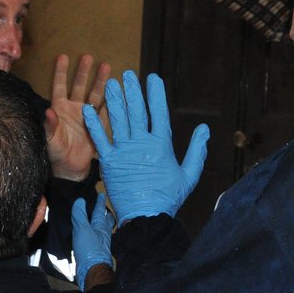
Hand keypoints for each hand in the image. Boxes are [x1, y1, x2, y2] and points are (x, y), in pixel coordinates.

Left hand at [47, 53, 110, 181]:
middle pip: (79, 86)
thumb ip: (49, 126)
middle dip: (84, 71)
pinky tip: (118, 91)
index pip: (59, 86)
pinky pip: (106, 112)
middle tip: (89, 56)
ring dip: (100, 81)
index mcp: (60, 109)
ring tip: (107, 66)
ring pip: (95, 95)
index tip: (63, 56)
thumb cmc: (56, 153)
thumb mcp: (50, 139)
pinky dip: (112, 102)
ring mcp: (87, 116)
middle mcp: (73, 109)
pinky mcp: (97, 126)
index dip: (61, 72)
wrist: (70, 168)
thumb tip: (48, 111)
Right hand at [71, 196, 114, 290]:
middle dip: (104, 214)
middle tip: (103, 208)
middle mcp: (102, 233)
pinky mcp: (95, 251)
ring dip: (100, 223)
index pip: (100, 211)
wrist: (92, 271)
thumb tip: (80, 200)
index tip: (101, 194)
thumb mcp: (82, 230)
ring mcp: (100, 243)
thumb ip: (80, 216)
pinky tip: (90, 236)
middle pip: (105, 221)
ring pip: (101, 229)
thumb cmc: (89, 249)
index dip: (100, 202)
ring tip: (96, 220)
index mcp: (100, 226)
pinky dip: (94, 233)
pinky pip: (95, 238)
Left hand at [82, 71, 208, 222]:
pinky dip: (94, 125)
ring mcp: (124, 152)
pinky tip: (88, 110)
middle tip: (128, 74)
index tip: (153, 78)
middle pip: (137, 112)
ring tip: (110, 83)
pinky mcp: (109, 163)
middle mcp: (142, 144)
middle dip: (132, 91)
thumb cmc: (168, 198)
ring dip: (114, 101)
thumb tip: (205, 129)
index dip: (156, 95)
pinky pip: (100, 140)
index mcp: (161, 145)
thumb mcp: (189, 175)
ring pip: (118, 120)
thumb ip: (197, 151)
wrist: (146, 218)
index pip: (159, 113)